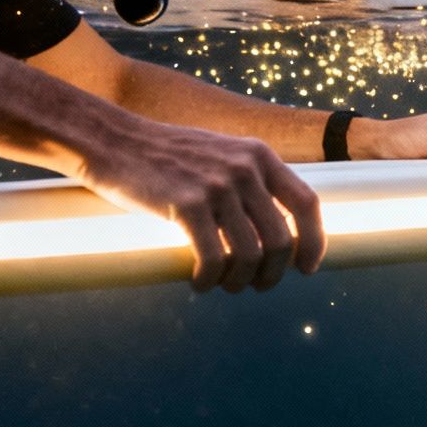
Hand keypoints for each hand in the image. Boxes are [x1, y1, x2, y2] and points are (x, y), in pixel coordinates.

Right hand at [78, 119, 324, 292]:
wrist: (113, 140)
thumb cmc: (166, 155)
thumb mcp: (222, 153)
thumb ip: (250, 179)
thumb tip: (278, 227)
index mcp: (259, 155)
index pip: (307, 203)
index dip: (314, 242)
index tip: (306, 268)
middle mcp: (245, 169)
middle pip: (280, 240)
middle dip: (273, 273)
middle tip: (258, 285)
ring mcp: (217, 186)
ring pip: (250, 255)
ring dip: (240, 281)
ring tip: (225, 285)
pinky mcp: (187, 205)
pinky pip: (213, 259)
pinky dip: (209, 280)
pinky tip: (199, 283)